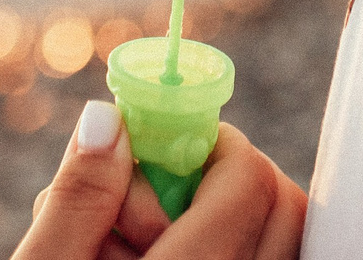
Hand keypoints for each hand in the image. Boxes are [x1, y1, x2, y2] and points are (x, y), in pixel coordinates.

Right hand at [14, 108, 305, 259]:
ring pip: (286, 236)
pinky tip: (177, 256)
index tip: (149, 153)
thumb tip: (110, 116)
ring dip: (232, 217)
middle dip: (220, 178)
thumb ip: (76, 199)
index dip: (203, 142)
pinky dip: (243, 245)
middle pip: (283, 202)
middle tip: (148, 209)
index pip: (249, 178)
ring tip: (154, 245)